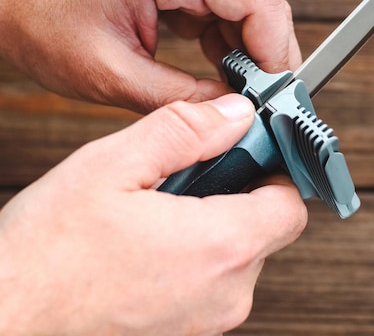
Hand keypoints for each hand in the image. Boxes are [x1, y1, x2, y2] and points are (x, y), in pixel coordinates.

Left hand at [0, 0, 300, 112]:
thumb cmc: (40, 16)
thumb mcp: (112, 73)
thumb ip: (183, 99)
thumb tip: (236, 113)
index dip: (275, 50)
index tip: (273, 95)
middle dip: (265, 55)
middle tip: (255, 101)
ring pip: (249, 1)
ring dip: (247, 48)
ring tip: (227, 86)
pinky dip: (228, 36)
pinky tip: (214, 64)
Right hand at [0, 94, 306, 335]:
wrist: (5, 323)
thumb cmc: (45, 257)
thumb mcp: (112, 166)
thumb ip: (185, 131)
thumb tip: (234, 114)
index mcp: (220, 248)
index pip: (291, 205)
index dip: (273, 172)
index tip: (246, 154)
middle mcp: (226, 293)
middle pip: (266, 229)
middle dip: (236, 195)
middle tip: (185, 177)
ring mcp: (208, 321)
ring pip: (237, 256)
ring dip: (210, 226)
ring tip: (156, 213)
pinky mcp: (186, 334)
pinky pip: (211, 283)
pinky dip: (193, 258)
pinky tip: (147, 245)